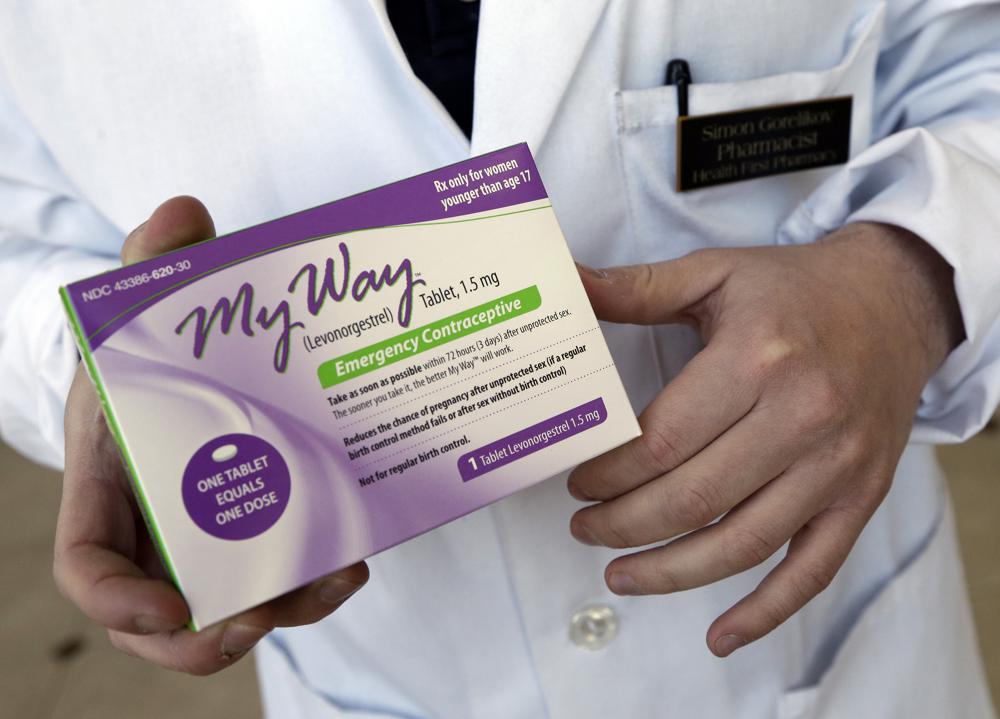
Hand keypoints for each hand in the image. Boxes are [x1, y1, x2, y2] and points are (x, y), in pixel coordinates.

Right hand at [54, 197, 368, 673]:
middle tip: (257, 620)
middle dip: (206, 636)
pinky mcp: (262, 531)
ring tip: (336, 581)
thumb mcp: (145, 300)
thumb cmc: (152, 346)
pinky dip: (313, 580)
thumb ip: (156, 260)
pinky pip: (281, 575)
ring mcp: (210, 537)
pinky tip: (356, 555)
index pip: (88, 564)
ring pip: (235, 605)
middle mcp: (156, 525)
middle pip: (163, 616)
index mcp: (111, 482)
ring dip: (284, 609)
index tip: (167, 605)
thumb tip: (184, 213)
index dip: (116, 601)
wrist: (184, 367)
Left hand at [568, 223, 962, 656]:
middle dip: (623, 525)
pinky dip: (765, 612)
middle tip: (585, 528)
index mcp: (757, 359)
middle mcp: (801, 417)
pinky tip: (720, 636)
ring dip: (670, 572)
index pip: (663, 440)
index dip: (609, 473)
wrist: (895, 301)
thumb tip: (565, 284)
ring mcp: (835, 465)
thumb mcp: (714, 272)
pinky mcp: (860, 496)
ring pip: (741, 544)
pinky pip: (811, 570)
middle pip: (693, 498)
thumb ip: (636, 288)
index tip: (578, 481)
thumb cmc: (795, 289)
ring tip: (619, 575)